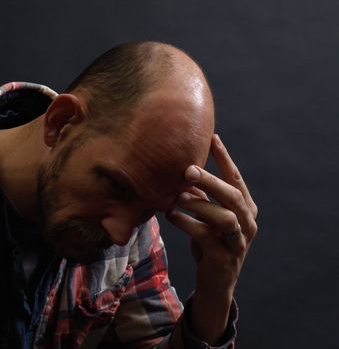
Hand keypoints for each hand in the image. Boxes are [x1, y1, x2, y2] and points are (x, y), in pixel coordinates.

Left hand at [166, 134, 257, 342]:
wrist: (214, 282)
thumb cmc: (210, 242)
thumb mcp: (206, 216)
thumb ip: (200, 195)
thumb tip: (183, 170)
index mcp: (246, 208)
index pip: (236, 178)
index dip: (225, 158)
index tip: (212, 137)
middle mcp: (248, 222)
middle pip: (233, 195)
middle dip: (211, 180)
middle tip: (187, 170)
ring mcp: (239, 241)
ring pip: (224, 217)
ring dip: (199, 204)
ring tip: (177, 196)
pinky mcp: (224, 257)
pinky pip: (206, 236)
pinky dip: (187, 223)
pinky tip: (171, 215)